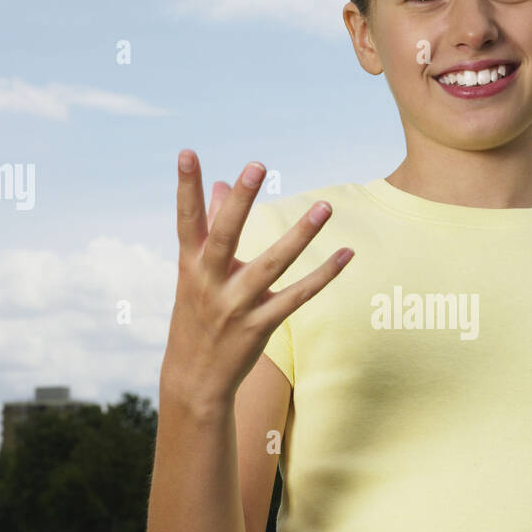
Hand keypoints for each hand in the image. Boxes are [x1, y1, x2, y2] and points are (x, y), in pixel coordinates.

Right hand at [161, 150, 352, 409]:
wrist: (195, 379)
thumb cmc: (196, 316)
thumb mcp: (195, 274)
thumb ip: (209, 227)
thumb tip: (216, 184)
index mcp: (190, 265)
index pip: (186, 220)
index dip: (185, 187)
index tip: (188, 152)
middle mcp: (210, 282)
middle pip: (226, 236)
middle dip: (240, 201)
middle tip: (256, 165)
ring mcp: (236, 305)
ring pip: (272, 264)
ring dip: (300, 235)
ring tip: (324, 206)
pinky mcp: (260, 325)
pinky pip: (297, 296)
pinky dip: (324, 276)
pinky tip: (346, 254)